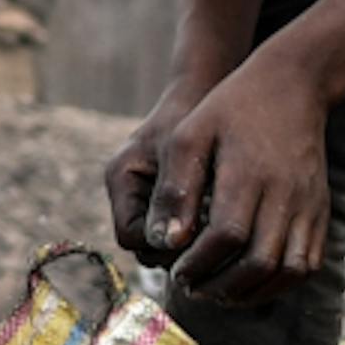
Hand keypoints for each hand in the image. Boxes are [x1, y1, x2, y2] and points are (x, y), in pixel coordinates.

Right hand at [104, 53, 247, 260]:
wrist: (206, 95)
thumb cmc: (194, 115)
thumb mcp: (182, 151)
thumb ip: (174, 196)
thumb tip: (171, 244)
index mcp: (121, 179)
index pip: (129, 236)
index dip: (161, 243)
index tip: (197, 233)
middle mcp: (128, 197)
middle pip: (146, 249)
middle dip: (179, 249)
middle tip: (214, 235)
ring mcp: (146, 203)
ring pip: (164, 249)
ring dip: (192, 244)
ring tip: (220, 225)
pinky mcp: (168, 206)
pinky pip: (180, 237)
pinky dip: (200, 235)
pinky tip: (223, 221)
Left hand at [157, 55, 338, 305]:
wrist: (292, 87)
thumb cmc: (229, 109)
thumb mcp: (189, 136)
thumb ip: (175, 189)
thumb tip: (165, 242)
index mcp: (249, 173)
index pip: (225, 237)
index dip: (198, 263)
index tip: (176, 270)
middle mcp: (286, 193)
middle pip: (259, 261)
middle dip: (221, 286)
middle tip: (192, 287)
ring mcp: (309, 204)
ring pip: (289, 270)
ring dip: (252, 292)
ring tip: (218, 292)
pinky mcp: (321, 210)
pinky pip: (309, 263)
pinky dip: (280, 283)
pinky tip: (250, 283)